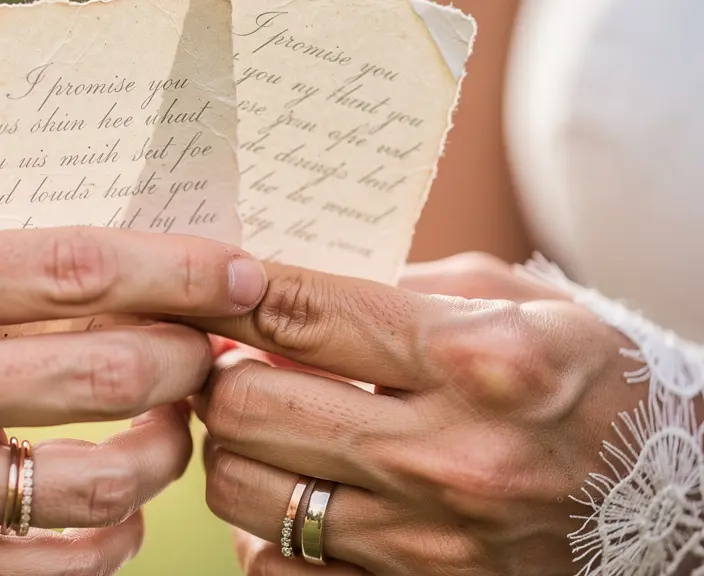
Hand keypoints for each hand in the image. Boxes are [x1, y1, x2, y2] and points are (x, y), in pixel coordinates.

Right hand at [0, 225, 266, 574]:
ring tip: (173, 421)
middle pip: (110, 373)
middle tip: (208, 346)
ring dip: (170, 447)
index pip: (78, 271)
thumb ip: (4, 271)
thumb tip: (151, 275)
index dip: (180, 271)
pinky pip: (66, 565)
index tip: (241, 275)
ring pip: (104, 481)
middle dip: (191, 356)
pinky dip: (120, 531)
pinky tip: (119, 500)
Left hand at [187, 253, 645, 575]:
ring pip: (243, 489)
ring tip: (263, 426)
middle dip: (222, 376)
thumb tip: (291, 291)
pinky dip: (264, 528)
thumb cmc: (593, 385)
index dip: (233, 294)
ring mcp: (426, 542)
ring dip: (233, 449)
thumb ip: (405, 289)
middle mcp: (448, 456)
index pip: (304, 313)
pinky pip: (274, 568)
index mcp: (478, 360)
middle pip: (249, 404)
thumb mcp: (522, 303)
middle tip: (234, 362)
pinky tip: (296, 495)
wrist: (672, 504)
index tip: (206, 289)